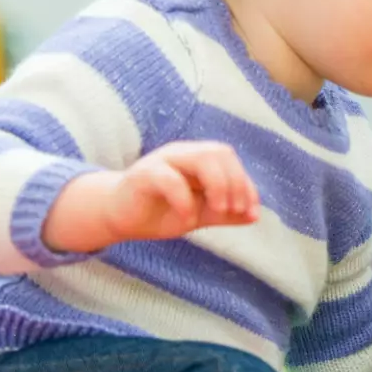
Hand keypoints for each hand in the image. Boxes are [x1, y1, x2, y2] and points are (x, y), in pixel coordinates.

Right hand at [43, 141, 259, 252]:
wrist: (118, 219)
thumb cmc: (159, 212)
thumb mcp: (198, 213)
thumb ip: (224, 213)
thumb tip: (254, 216)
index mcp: (198, 158)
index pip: (230, 160)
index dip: (246, 185)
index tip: (251, 213)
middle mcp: (182, 153)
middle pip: (219, 152)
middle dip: (234, 182)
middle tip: (233, 211)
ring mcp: (162, 160)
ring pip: (201, 157)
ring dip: (218, 185)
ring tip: (219, 210)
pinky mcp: (142, 175)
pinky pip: (169, 179)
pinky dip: (184, 199)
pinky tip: (188, 219)